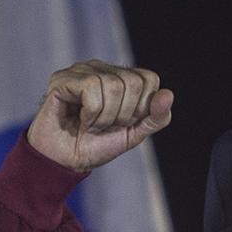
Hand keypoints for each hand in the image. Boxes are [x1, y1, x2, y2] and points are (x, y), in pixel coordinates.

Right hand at [25, 60, 172, 173]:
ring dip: (104, 117)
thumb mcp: (133, 135)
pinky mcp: (63, 79)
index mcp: (121, 78)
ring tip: (89, 125)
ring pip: (113, 85)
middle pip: (133, 83)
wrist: (63, 163)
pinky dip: (90, 113)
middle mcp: (102, 69)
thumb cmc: (94, 146)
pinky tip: (78, 119)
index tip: (122, 123)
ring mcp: (82, 71)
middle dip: (122, 115)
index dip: (140, 108)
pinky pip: (91, 88)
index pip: (149, 79)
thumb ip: (155, 118)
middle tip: (102, 126)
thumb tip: (168, 94)